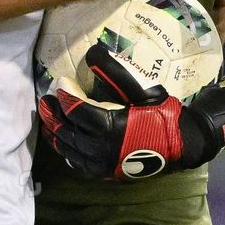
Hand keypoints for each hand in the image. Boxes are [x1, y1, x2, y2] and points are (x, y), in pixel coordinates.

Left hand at [37, 44, 224, 180]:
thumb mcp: (139, 90)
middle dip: (53, 113)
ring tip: (48, 117)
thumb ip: (113, 72)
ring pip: (67, 148)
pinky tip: (62, 141)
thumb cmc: (160, 114)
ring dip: (55, 132)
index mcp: (108, 126)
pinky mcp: (103, 172)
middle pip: (65, 130)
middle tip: (44, 100)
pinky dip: (66, 150)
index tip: (59, 82)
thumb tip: (92, 52)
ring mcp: (100, 164)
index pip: (75, 110)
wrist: (180, 144)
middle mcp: (100, 149)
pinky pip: (77, 163)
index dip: (65, 94)